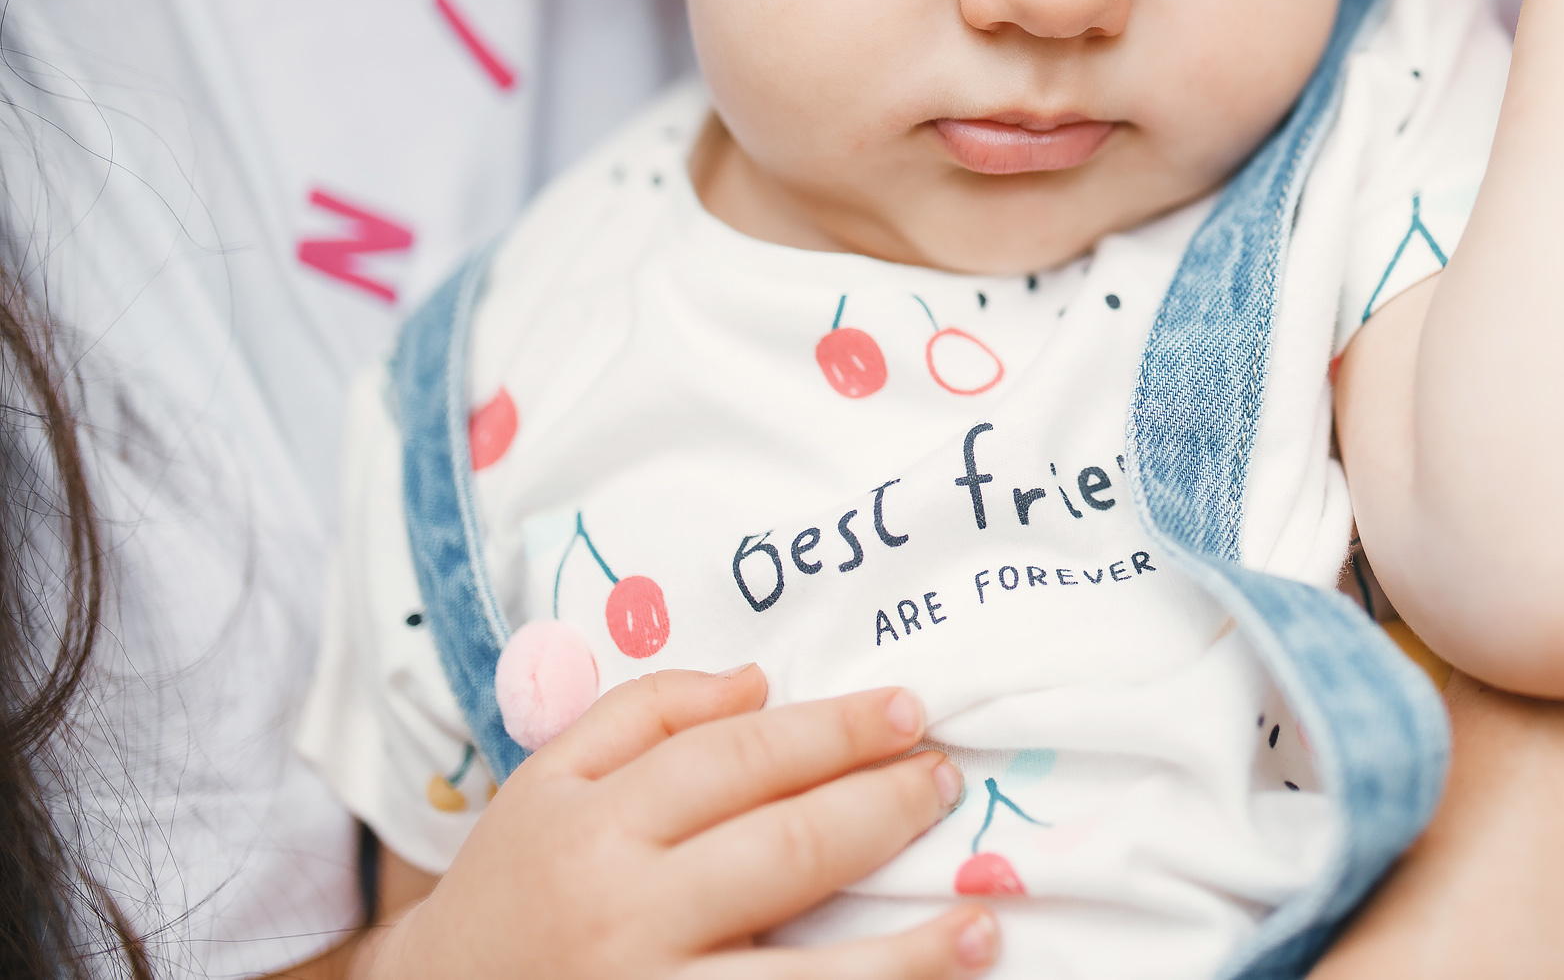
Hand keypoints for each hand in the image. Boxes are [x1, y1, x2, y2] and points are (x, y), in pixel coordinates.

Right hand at [360, 669, 995, 979]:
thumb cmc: (514, 887)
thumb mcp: (547, 782)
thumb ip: (646, 713)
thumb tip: (762, 679)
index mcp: (593, 823)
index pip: (740, 759)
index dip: (834, 731)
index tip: (910, 712)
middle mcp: (620, 913)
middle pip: (783, 849)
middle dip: (881, 810)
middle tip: (946, 783)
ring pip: (798, 976)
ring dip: (905, 955)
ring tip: (982, 926)